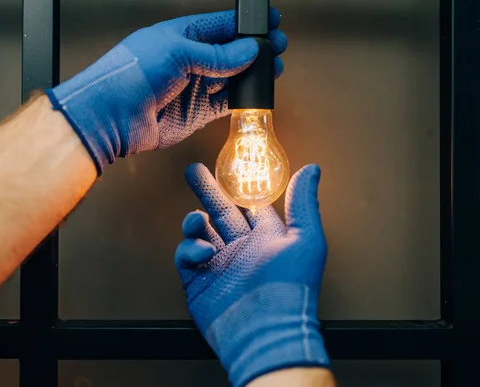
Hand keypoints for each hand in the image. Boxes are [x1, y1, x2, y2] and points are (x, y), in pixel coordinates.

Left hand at [45, 9, 286, 174]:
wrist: (112, 116)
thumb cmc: (133, 74)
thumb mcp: (179, 53)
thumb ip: (217, 55)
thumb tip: (249, 50)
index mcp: (181, 35)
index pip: (221, 25)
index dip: (246, 24)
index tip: (270, 22)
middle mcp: (188, 60)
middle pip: (229, 52)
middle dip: (254, 50)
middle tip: (277, 48)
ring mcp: (192, 87)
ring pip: (230, 78)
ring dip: (251, 75)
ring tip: (273, 71)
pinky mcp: (195, 113)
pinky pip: (225, 103)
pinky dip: (241, 99)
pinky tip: (256, 94)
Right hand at [175, 163, 329, 386]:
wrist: (265, 332)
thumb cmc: (290, 287)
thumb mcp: (305, 239)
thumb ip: (303, 203)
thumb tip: (312, 169)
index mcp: (266, 238)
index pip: (249, 205)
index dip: (238, 186)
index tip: (228, 166)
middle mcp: (242, 249)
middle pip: (220, 212)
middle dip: (207, 190)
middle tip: (193, 170)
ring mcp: (219, 265)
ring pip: (200, 232)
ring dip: (195, 220)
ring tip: (196, 219)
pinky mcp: (199, 282)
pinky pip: (186, 257)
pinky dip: (189, 249)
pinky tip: (202, 252)